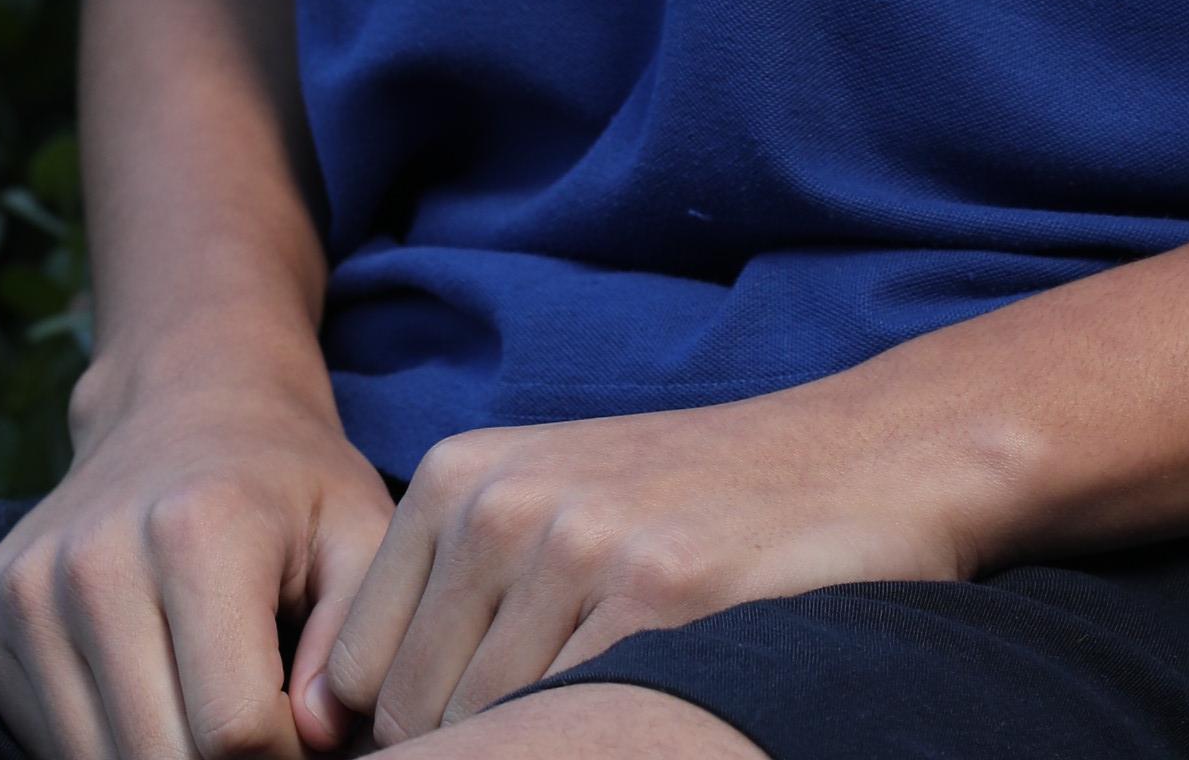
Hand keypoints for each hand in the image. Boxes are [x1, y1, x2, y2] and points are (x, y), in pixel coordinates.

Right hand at [0, 340, 393, 759]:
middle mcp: (92, 559)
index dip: (285, 756)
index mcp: (196, 531)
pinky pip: (45, 739)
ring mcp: (24, 589)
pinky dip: (102, 742)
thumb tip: (315, 738)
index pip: (234, 730)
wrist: (182, 397)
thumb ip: (354, 639)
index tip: (306, 730)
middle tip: (258, 731)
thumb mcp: (358, 531)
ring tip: (205, 708)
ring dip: (159, 759)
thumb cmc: (285, 480)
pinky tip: (147, 690)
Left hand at [298, 378, 978, 738]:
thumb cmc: (691, 501)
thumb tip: (332, 725)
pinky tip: (642, 701)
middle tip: (544, 719)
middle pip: (418, 716)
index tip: (457, 735)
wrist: (856, 457)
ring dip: (536, 742)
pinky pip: (575, 722)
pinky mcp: (660, 598)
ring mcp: (582, 547)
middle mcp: (507, 504)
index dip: (395, 738)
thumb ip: (446, 592)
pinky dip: (598, 737)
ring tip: (601, 707)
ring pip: (493, 728)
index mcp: (460, 476)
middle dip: (466, 749)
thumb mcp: (548, 505)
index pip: (358, 675)